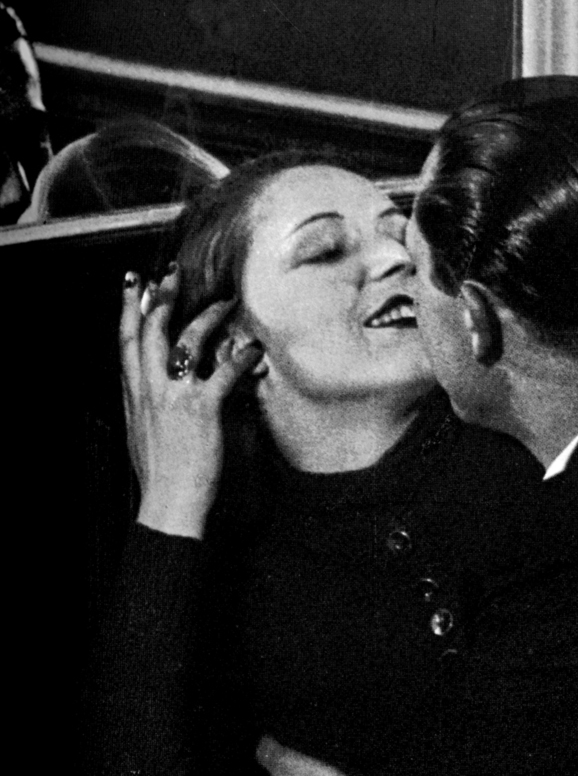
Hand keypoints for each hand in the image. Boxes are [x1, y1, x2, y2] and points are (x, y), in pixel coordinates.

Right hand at [119, 267, 261, 539]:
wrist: (167, 502)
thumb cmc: (161, 473)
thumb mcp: (143, 432)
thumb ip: (148, 404)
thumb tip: (157, 388)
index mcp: (133, 394)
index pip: (126, 341)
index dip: (128, 308)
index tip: (134, 283)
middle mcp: (149, 390)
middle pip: (150, 331)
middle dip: (161, 297)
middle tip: (172, 273)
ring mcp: (173, 397)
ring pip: (184, 341)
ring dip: (206, 317)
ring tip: (225, 303)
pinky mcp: (200, 410)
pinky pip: (223, 374)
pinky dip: (241, 359)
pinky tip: (254, 350)